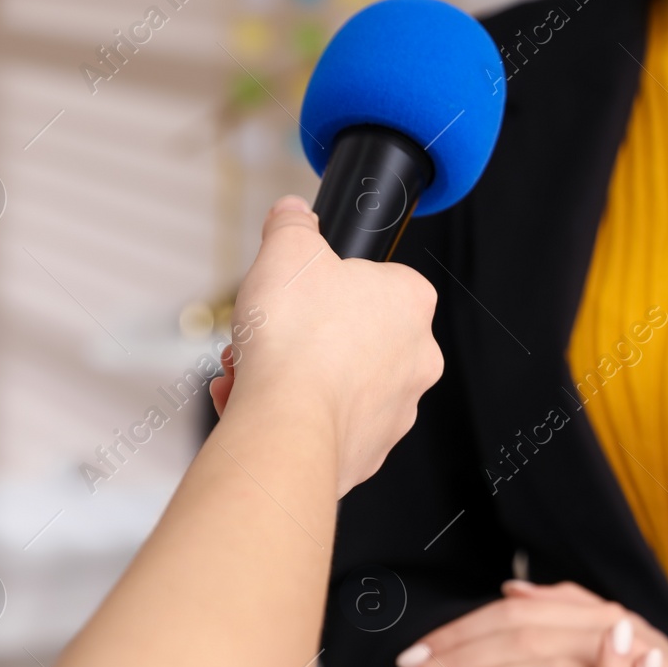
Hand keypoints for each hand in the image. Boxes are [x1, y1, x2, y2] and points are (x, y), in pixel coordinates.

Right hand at [210, 195, 442, 494]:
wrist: (289, 427)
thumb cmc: (297, 341)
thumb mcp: (287, 250)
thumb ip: (292, 225)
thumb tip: (293, 214)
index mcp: (411, 303)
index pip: (376, 277)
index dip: (326, 280)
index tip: (298, 287)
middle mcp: (416, 359)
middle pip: (350, 334)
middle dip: (299, 332)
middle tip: (266, 331)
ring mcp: (395, 410)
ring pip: (334, 381)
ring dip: (288, 373)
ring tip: (251, 369)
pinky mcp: (367, 452)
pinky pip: (322, 423)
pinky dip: (288, 412)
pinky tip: (253, 402)